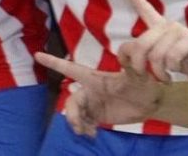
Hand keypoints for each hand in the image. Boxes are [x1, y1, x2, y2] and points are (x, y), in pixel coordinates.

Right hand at [34, 52, 163, 137]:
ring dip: (77, 123)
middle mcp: (89, 90)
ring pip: (75, 112)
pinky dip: (84, 128)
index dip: (54, 62)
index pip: (71, 69)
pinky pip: (83, 122)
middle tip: (80, 127)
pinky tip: (93, 134)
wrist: (150, 104)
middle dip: (72, 114)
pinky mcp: (97, 115)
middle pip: (72, 100)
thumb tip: (128, 52)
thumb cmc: (144, 85)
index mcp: (94, 78)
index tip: (37, 55)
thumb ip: (132, 66)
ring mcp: (92, 103)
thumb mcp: (139, 76)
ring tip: (87, 132)